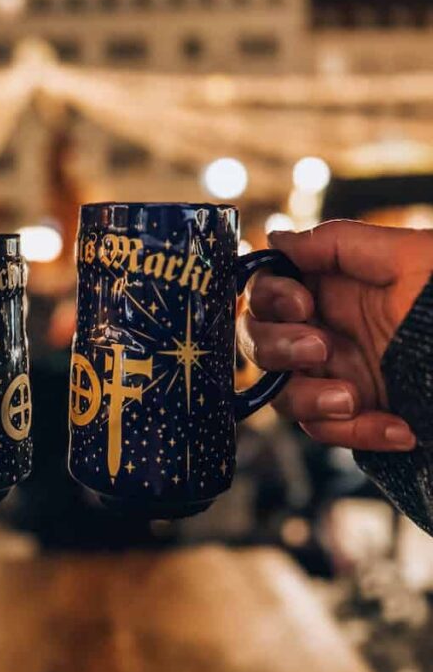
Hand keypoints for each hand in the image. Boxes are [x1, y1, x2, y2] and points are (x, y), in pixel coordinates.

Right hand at [239, 221, 432, 451]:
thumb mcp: (411, 259)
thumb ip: (339, 243)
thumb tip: (276, 237)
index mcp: (336, 285)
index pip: (268, 287)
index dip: (270, 295)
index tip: (301, 302)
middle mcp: (329, 329)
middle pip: (259, 341)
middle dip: (278, 347)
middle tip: (320, 349)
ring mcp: (341, 376)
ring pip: (283, 394)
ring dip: (310, 398)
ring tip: (354, 400)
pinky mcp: (361, 417)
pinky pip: (329, 433)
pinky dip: (357, 435)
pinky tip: (400, 430)